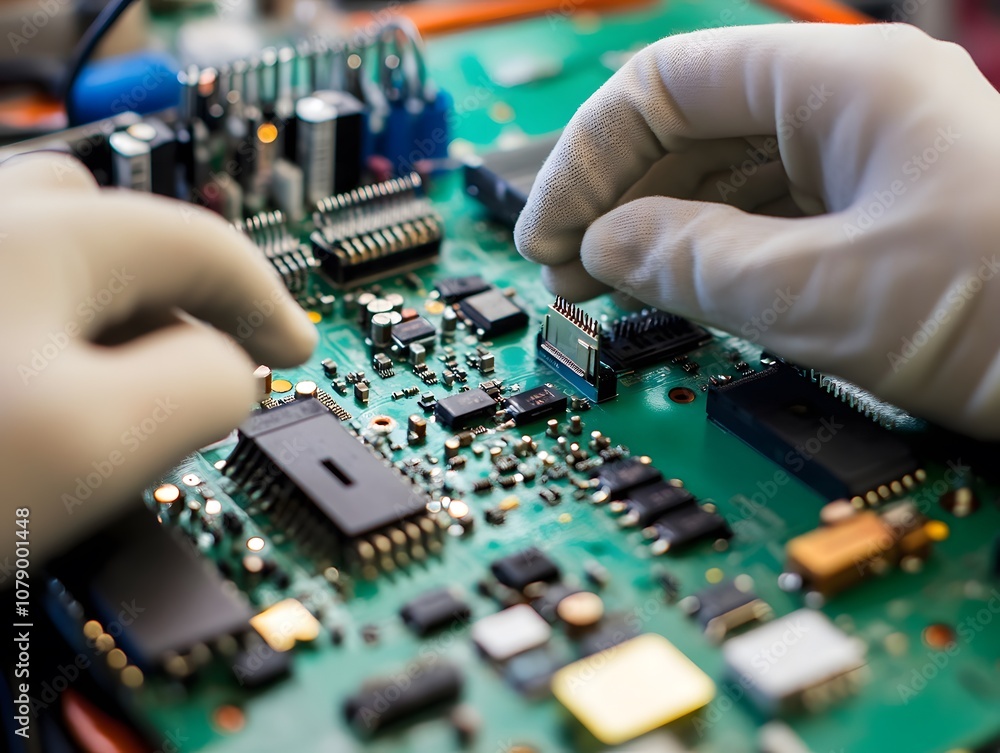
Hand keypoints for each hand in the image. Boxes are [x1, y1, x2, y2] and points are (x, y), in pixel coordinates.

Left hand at [0, 153, 316, 562]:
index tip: (302, 346)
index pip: (205, 248)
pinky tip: (33, 402)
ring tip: (103, 399)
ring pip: (62, 262)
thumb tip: (232, 379)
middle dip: (175, 299)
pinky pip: (18, 298)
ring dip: (108, 317)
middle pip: (126, 235)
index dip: (271, 301)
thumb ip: (207, 389)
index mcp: (41, 238)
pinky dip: (53, 335)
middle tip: (194, 365)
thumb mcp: (92, 444)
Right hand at [515, 23, 999, 439]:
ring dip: (657, 233)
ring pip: (724, 178)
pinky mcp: (877, 221)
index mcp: (840, 87)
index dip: (588, 157)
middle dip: (615, 200)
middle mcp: (849, 111)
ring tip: (609, 294)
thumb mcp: (827, 295)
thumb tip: (602, 249)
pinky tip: (680, 295)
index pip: (666, 84)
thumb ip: (696, 263)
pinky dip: (712, 258)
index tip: (545, 234)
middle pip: (689, 129)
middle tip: (565, 278)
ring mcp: (865, 166)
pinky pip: (767, 221)